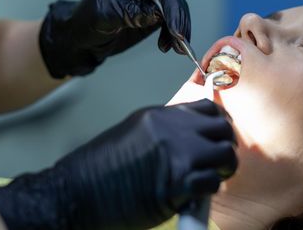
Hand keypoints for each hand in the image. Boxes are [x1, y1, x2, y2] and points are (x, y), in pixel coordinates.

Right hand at [0, 100, 236, 229]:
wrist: (76, 193)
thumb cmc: (99, 168)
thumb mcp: (133, 133)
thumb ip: (165, 130)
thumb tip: (193, 137)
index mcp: (159, 115)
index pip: (207, 108)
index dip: (220, 122)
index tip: (220, 134)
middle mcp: (171, 129)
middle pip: (223, 128)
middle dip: (227, 144)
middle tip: (221, 159)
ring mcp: (176, 154)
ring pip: (224, 154)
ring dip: (224, 167)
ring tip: (214, 176)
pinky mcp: (176, 183)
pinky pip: (213, 182)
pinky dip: (210, 189)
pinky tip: (197, 193)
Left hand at [39, 0, 190, 78]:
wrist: (84, 39)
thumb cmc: (87, 20)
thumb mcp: (103, 15)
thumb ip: (129, 12)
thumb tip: (157, 13)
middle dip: (173, 10)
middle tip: (175, 32)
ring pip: (176, 6)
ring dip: (179, 26)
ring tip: (177, 46)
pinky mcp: (158, 15)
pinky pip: (174, 21)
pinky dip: (176, 35)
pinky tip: (171, 47)